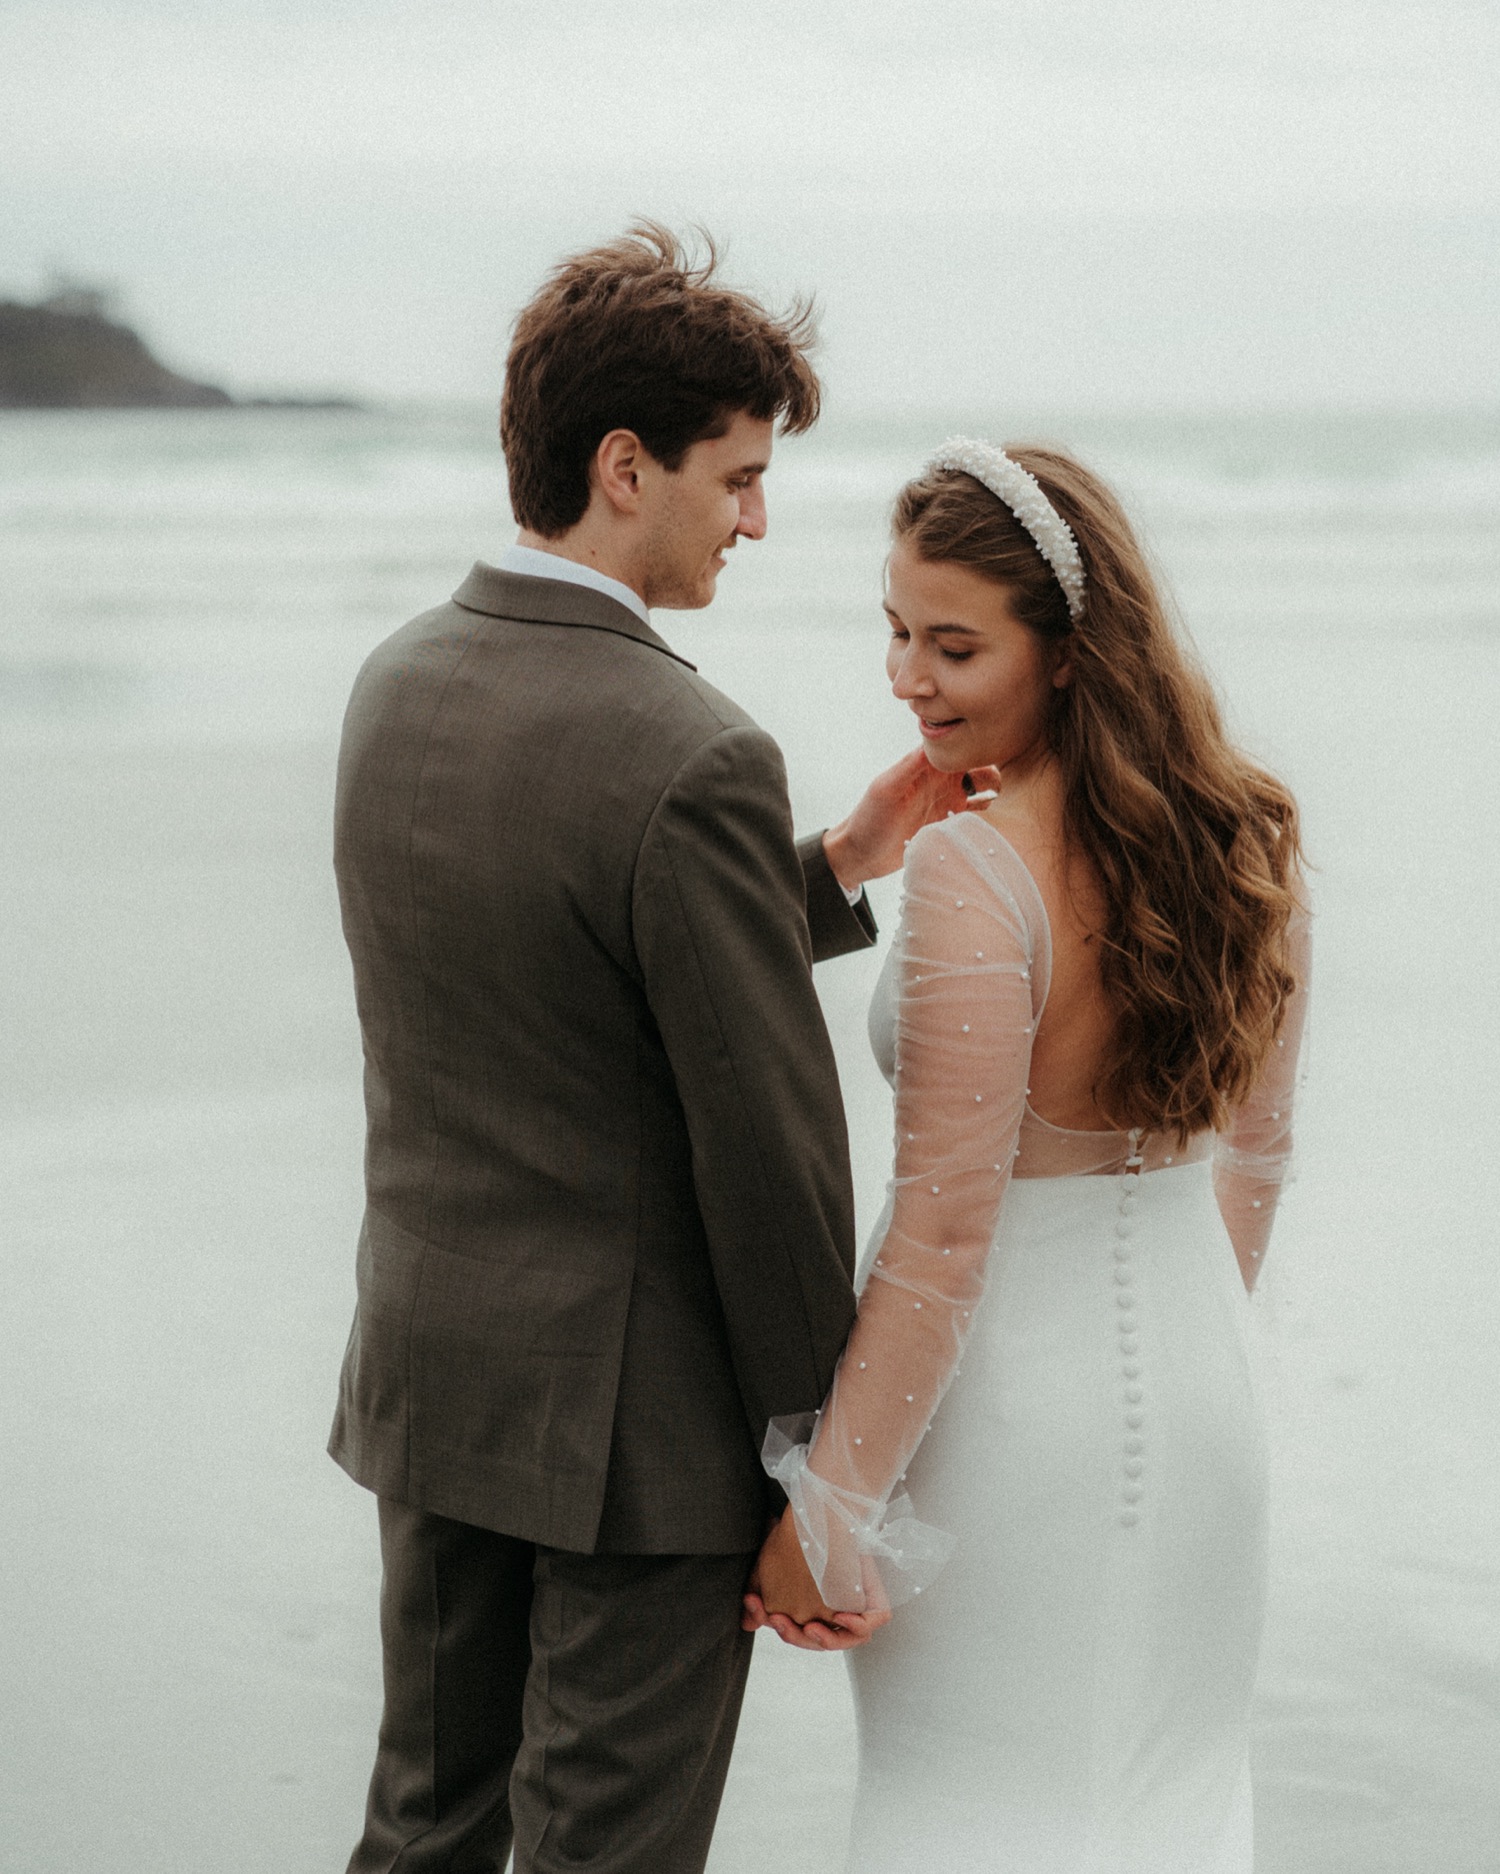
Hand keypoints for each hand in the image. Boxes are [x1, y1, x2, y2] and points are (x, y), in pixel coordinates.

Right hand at [740, 1509, 889, 1650]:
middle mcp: (831, 1612)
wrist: (821, 1511)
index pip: (792, 1630)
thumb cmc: (796, 1539)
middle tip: (777, 1618)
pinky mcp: (871, 1602)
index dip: (772, 1621)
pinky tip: (839, 1616)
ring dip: (823, 1640)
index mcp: (811, 1610)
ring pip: (842, 1640)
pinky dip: (855, 1627)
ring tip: (809, 1627)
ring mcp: (852, 1609)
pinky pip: (867, 1626)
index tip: (753, 1600)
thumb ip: (760, 1601)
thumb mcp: (770, 1571)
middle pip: (813, 1639)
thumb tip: (748, 1624)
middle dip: (792, 1634)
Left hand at [822, 750, 1002, 890]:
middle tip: (1008, 784)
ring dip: (999, 795)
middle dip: (998, 771)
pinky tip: (997, 826)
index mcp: (929, 765)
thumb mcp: (885, 789)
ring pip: (985, 791)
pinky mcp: (952, 826)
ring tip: (1009, 805)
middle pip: (981, 767)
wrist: (861, 854)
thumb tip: (933, 742)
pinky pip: (979, 818)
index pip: (962, 746)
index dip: (981, 744)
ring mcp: (950, 803)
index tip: (998, 749)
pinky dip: (991, 819)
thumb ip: (909, 766)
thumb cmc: (868, 819)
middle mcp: (943, 781)